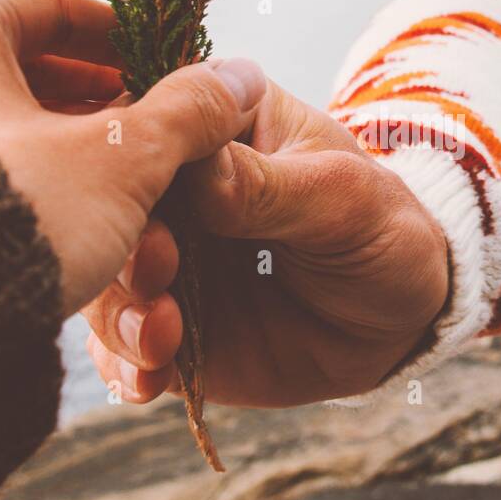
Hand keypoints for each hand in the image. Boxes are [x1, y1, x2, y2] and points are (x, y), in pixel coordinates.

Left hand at [0, 0, 266, 315]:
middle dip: (94, 110)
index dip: (126, 43)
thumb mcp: (115, 161)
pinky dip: (4, 188)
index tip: (171, 76)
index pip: (54, 10)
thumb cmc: (9, 212)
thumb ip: (182, 116)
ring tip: (113, 196)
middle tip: (150, 145)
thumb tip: (240, 78)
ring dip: (56, 155)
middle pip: (19, 70)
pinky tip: (48, 229)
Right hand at [84, 79, 449, 404]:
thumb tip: (199, 169)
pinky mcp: (159, 321)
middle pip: (108, 202)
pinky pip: (119, 342)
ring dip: (117, 308)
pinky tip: (149, 380)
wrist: (398, 318)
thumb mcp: (339, 196)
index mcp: (209, 123)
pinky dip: (124, 363)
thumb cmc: (376, 227)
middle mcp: (168, 185)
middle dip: (119, 240)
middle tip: (157, 269)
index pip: (147, 119)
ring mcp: (159, 255)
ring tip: (161, 335)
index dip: (133, 155)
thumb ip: (265, 184)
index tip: (147, 195)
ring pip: (102, 274)